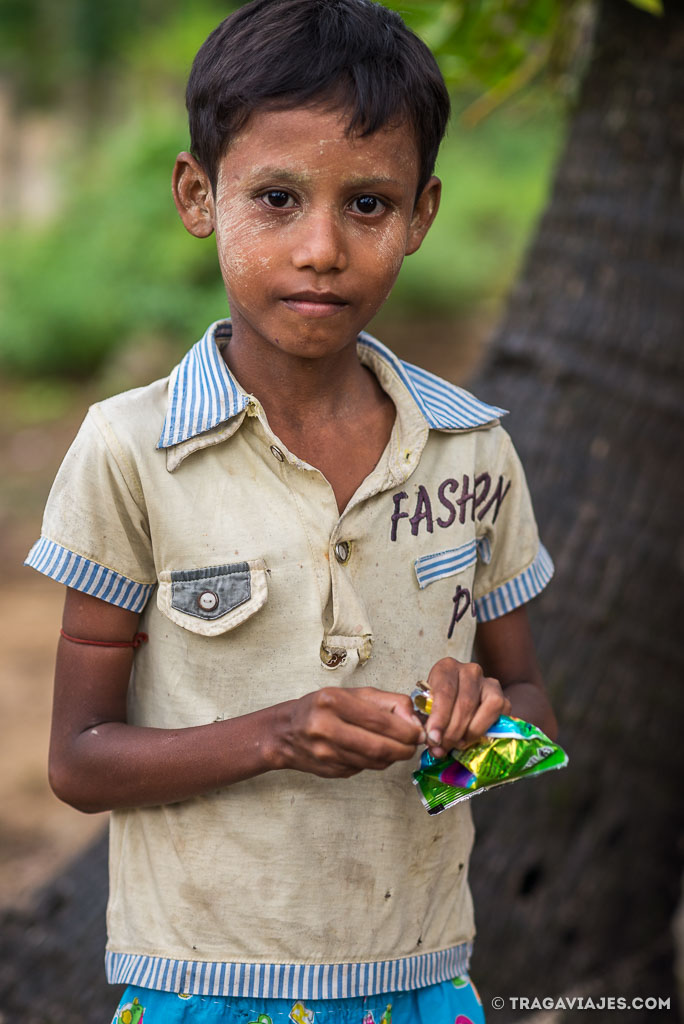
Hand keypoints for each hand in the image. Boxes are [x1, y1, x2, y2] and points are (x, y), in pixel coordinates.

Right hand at [272, 687, 425, 777]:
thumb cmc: (321, 707)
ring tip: (399, 746)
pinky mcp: (330, 771)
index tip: (418, 731)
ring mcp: (326, 753)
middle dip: (405, 747)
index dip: (406, 730)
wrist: (286, 731)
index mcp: (332, 702)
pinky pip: (364, 768)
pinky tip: (375, 751)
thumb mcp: (350, 694)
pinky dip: (377, 762)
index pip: (380, 721)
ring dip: (394, 756)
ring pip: (374, 762)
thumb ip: (385, 703)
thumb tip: (414, 721)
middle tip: (415, 743)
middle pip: (379, 747)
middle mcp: (326, 728)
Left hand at [424, 658, 510, 758]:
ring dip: (468, 732)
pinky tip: (471, 738)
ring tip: (456, 744)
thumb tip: (432, 741)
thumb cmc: (439, 705)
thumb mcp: (427, 708)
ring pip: (483, 708)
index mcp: (446, 667)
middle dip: (452, 731)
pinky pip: (498, 713)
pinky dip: (483, 729)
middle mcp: (470, 670)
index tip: (433, 738)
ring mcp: (489, 682)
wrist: (458, 703)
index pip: (444, 691)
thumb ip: (426, 723)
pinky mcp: (502, 698)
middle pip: (464, 703)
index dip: (439, 718)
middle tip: (442, 747)